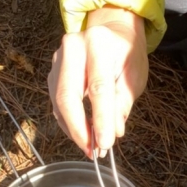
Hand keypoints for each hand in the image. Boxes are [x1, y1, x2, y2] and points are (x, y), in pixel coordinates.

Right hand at [49, 7, 147, 155]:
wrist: (112, 34)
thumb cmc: (126, 54)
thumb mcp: (134, 76)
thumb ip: (122, 103)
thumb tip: (113, 132)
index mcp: (98, 42)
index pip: (98, 87)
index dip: (101, 119)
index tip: (106, 144)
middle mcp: (73, 46)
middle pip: (68, 96)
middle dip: (79, 129)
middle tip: (93, 152)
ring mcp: (58, 58)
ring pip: (59, 102)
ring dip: (74, 130)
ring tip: (91, 148)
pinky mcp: (53, 71)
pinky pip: (57, 103)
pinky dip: (69, 123)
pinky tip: (82, 134)